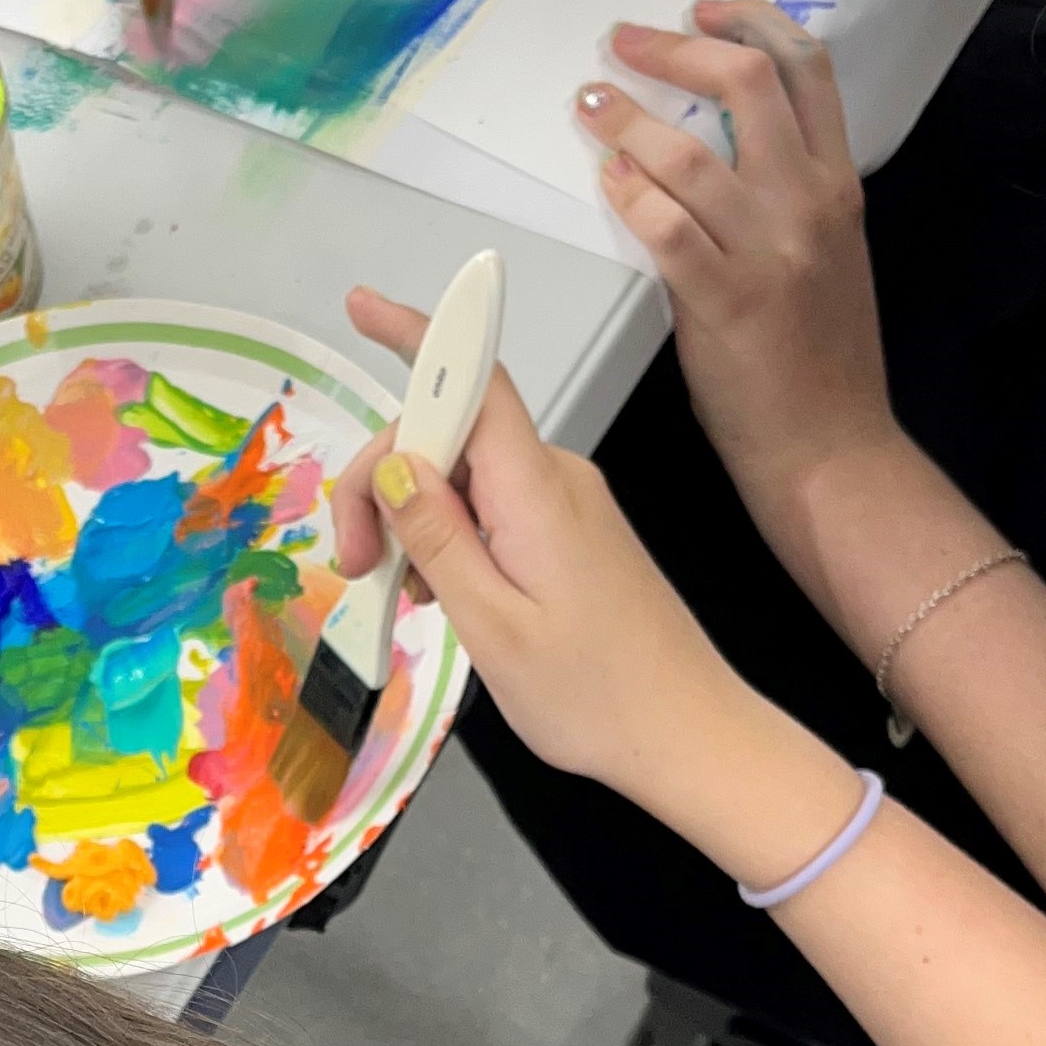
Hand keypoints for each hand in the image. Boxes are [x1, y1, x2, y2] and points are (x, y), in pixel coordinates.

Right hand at [330, 287, 764, 818]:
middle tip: (355, 568)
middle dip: (382, 485)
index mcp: (534, 489)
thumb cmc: (597, 696)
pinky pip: (492, 509)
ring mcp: (566, 503)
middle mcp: (554, 478)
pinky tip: (442, 597)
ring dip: (414, 522)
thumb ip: (436, 538)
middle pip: (446, 435)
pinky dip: (451, 540)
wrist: (690, 736)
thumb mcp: (492, 625)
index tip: (361, 308)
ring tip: (405, 599)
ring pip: (462, 477)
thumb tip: (393, 466)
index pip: (471, 378)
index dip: (416, 333)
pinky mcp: (572, 534)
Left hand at [574, 3, 900, 533]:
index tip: (703, 10)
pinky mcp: (725, 300)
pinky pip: (667, 227)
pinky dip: (630, 190)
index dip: (750, 23)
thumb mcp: (825, 253)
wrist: (831, 447)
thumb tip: (722, 143)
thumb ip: (785, 194)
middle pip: (748, 84)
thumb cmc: (820, 357)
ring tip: (590, 101)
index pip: (807, 69)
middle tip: (625, 42)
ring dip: (628, 117)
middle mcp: (810, 204)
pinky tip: (606, 174)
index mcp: (837, 186)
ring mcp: (770, 251)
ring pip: (692, 153)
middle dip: (678, 49)